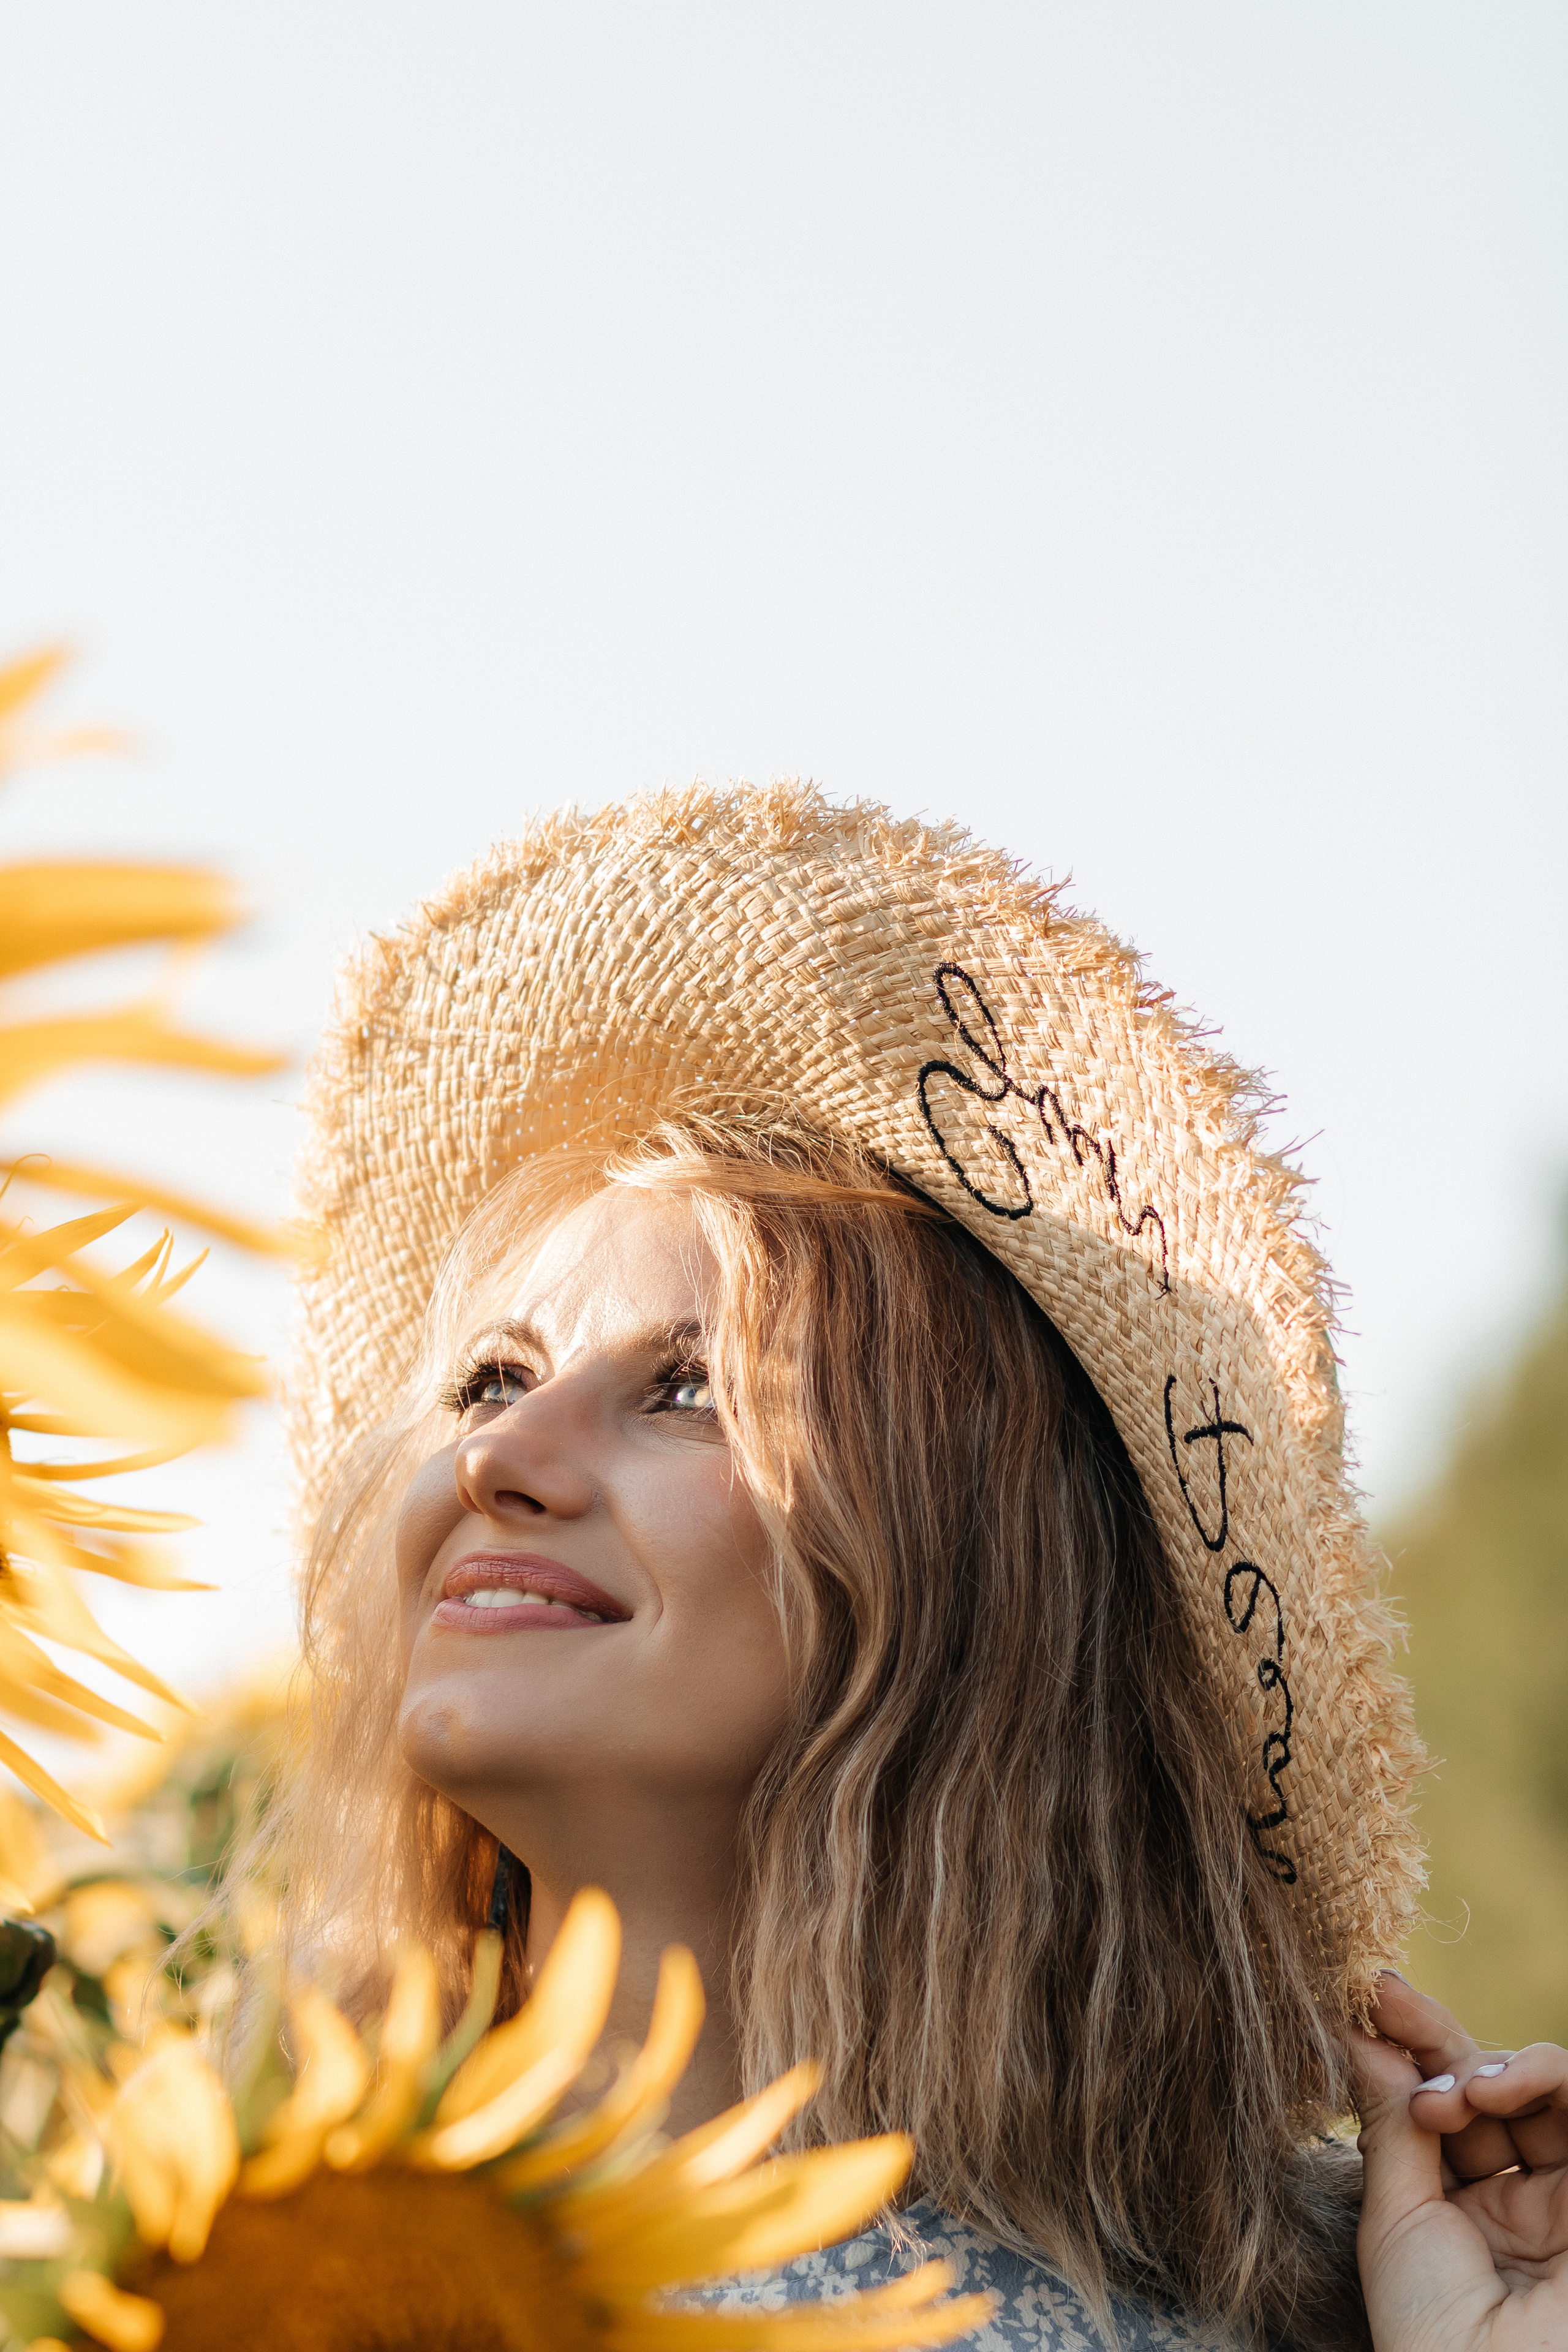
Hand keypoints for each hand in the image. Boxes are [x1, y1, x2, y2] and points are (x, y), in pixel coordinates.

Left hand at [1350, 1972, 1567, 2349]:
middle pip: (1482, 2083)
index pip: (1437, 2105)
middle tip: (1383, 2002)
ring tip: (1443, 2092)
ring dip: (1481, 2064)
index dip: (1402, 2048)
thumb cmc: (1431, 2328)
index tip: (1358, 1999)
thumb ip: (1389, 2121)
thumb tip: (1355, 2031)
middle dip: (1430, 2036)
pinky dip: (1535, 2074)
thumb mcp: (1394, 2215)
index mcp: (1460, 2209)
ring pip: (1537, 2086)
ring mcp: (1564, 2197)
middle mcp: (1517, 2198)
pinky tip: (1484, 2089)